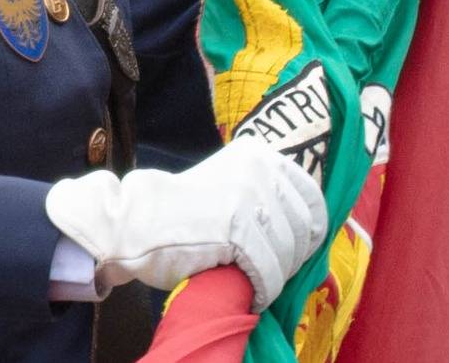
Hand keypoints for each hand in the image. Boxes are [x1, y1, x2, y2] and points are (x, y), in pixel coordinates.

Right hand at [44, 137, 328, 307]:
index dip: (308, 233)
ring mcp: (251, 196)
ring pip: (287, 253)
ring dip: (276, 277)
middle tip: (270, 274)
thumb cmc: (182, 211)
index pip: (312, 199)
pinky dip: (263, 289)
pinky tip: (251, 293)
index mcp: (261, 154)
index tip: (295, 252)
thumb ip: (266, 195)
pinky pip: (268, 270)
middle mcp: (261, 169)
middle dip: (292, 258)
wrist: (137, 222)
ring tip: (257, 285)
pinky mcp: (239, 227)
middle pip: (304, 229)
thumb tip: (312, 228)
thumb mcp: (231, 183)